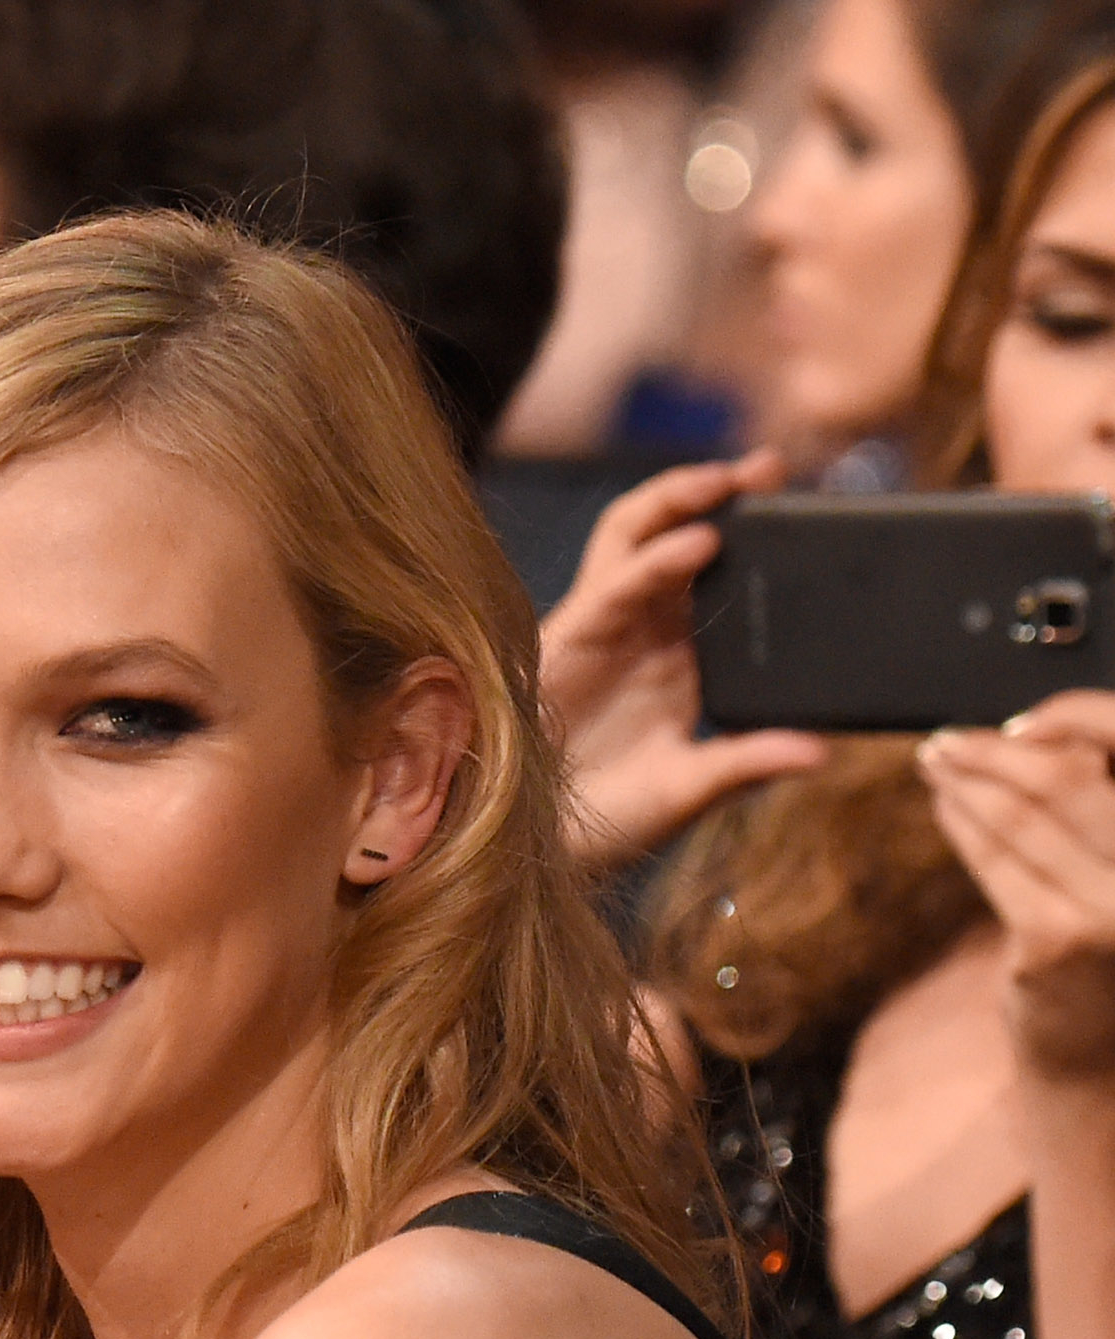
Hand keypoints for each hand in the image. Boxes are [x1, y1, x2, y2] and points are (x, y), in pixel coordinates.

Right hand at [541, 451, 829, 869]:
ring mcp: (606, 628)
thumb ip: (750, 761)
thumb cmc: (609, 820)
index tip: (817, 513)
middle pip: (680, 533)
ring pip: (635, 536)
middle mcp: (645, 631)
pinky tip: (700, 544)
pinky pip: (613, 585)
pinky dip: (656, 560)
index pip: (725, 575)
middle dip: (724, 492)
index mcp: (683, 657)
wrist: (540, 848)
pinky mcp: (570, 639)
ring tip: (728, 480)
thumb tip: (823, 752)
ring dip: (679, 498)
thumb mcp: (692, 789)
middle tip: (772, 467)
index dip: (763, 536)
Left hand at [920, 688, 1114, 1075]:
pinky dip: (961, 823)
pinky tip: (944, 805)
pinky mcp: (1056, 939)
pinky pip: (995, 860)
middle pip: (1070, 776)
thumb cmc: (1113, 952)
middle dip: (998, 750)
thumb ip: (1101, 812)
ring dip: (967, 781)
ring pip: (1024, 816)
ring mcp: (1112, 908)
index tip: (1021, 721)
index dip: (1072, 718)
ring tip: (936, 761)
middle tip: (950, 740)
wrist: (1099, 1060)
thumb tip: (1046, 736)